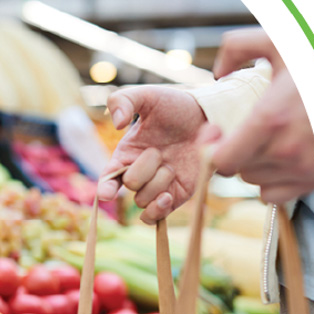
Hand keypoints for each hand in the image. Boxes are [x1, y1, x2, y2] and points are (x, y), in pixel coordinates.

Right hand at [96, 85, 211, 223]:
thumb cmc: (175, 106)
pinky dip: (158, 210)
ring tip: (172, 165)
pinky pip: (157, 217)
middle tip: (159, 151)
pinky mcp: (175, 197)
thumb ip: (123, 100)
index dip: (104, 188)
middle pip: (131, 186)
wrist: (208, 117)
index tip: (106, 193)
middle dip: (145, 169)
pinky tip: (169, 196)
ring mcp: (156, 187)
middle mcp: (138, 174)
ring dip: (159, 183)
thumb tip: (117, 123)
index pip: (107, 178)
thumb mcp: (147, 96)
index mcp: (125, 155)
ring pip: (144, 201)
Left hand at [210, 28, 313, 203]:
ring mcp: (305, 168)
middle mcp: (287, 150)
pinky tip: (279, 158)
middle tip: (246, 130)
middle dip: (235, 151)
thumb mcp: (281, 42)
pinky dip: (272, 181)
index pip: (221, 161)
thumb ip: (238, 47)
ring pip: (255, 181)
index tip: (218, 133)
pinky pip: (276, 195)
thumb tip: (219, 71)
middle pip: (237, 170)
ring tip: (266, 139)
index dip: (212, 149)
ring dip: (254, 165)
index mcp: (271, 120)